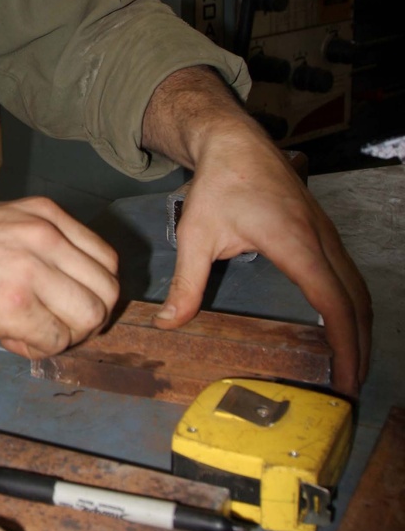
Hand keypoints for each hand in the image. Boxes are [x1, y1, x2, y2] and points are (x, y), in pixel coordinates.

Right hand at [0, 197, 118, 358]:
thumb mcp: (0, 226)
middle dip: (85, 321)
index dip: (93, 294)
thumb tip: (75, 289)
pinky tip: (8, 338)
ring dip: (64, 337)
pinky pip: (54, 340)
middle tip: (52, 328)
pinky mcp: (12, 303)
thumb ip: (41, 247)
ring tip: (27, 333)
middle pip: (106, 292)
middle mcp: (43, 234)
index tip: (68, 309)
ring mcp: (29, 268)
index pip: (105, 261)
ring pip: (89, 318)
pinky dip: (37, 350)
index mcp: (43, 214)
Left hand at [155, 125, 371, 395]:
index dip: (346, 347)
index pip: (334, 305)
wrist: (235, 141)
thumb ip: (187, 282)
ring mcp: (327, 234)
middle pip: (357, 302)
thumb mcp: (196, 234)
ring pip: (358, 288)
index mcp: (296, 244)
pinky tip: (343, 326)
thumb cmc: (218, 184)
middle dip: (361, 348)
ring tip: (352, 366)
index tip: (346, 381)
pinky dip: (352, 306)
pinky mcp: (324, 232)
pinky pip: (349, 275)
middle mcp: (321, 240)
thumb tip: (170, 322)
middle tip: (351, 389)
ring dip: (360, 328)